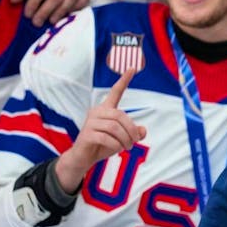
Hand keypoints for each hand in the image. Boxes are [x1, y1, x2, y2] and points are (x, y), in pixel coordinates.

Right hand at [54, 69, 146, 192]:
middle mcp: (97, 112)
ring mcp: (90, 122)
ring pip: (114, 127)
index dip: (124, 80)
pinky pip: (106, 138)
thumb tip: (143, 130)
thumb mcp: (122, 139)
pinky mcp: (86, 134)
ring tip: (127, 147)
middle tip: (134, 142)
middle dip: (131, 130)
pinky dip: (115, 145)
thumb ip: (134, 133)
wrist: (84, 158)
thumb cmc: (103, 145)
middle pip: (120, 116)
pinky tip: (117, 149)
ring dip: (125, 139)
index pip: (116, 92)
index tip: (132, 68)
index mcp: (106, 109)